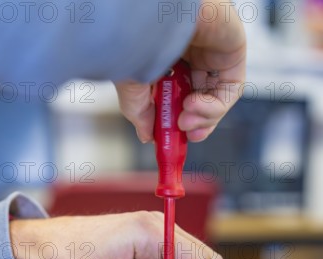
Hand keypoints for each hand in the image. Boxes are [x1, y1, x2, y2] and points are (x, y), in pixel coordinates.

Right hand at [115, 0, 245, 142]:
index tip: (170, 140)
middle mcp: (190, 55)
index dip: (175, 121)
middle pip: (199, 100)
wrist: (158, 13)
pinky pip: (230, 90)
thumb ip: (140, 112)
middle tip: (183, 134)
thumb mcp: (133, 85)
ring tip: (185, 120)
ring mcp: (212, 54)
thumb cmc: (140, 38)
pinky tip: (195, 105)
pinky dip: (215, 107)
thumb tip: (146, 136)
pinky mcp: (232, 53)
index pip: (176, 95)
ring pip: (215, 99)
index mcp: (165, 57)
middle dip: (193, 124)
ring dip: (202, 118)